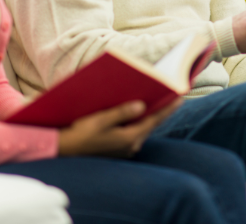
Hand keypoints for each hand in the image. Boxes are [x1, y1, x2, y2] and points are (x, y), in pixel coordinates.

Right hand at [57, 98, 181, 157]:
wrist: (65, 151)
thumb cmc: (81, 135)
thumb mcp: (101, 120)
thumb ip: (122, 113)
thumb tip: (141, 105)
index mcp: (129, 138)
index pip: (154, 120)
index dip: (168, 108)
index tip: (180, 97)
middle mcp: (131, 145)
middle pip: (151, 123)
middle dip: (160, 109)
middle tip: (171, 94)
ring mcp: (126, 148)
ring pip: (143, 127)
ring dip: (148, 114)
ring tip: (157, 99)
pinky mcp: (119, 147)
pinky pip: (134, 131)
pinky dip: (138, 120)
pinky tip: (137, 110)